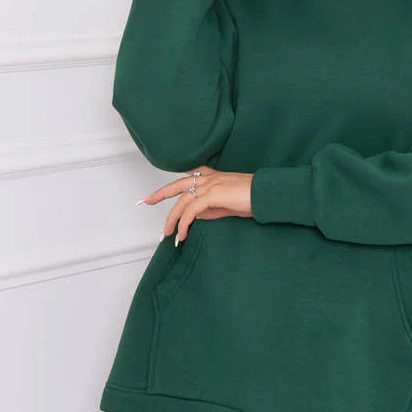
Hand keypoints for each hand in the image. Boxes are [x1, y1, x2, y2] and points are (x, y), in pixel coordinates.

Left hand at [138, 165, 254, 243]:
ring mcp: (209, 185)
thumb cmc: (252, 198)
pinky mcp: (212, 195)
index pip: (185, 180)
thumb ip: (210, 209)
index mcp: (211, 177)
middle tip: (145, 202)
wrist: (266, 194)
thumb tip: (195, 217)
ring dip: (172, 220)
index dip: (170, 187)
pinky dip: (184, 223)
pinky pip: (191, 211)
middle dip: (159, 194)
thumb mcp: (227, 205)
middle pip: (176, 186)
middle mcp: (208, 178)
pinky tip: (182, 234)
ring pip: (182, 202)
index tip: (156, 194)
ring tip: (167, 234)